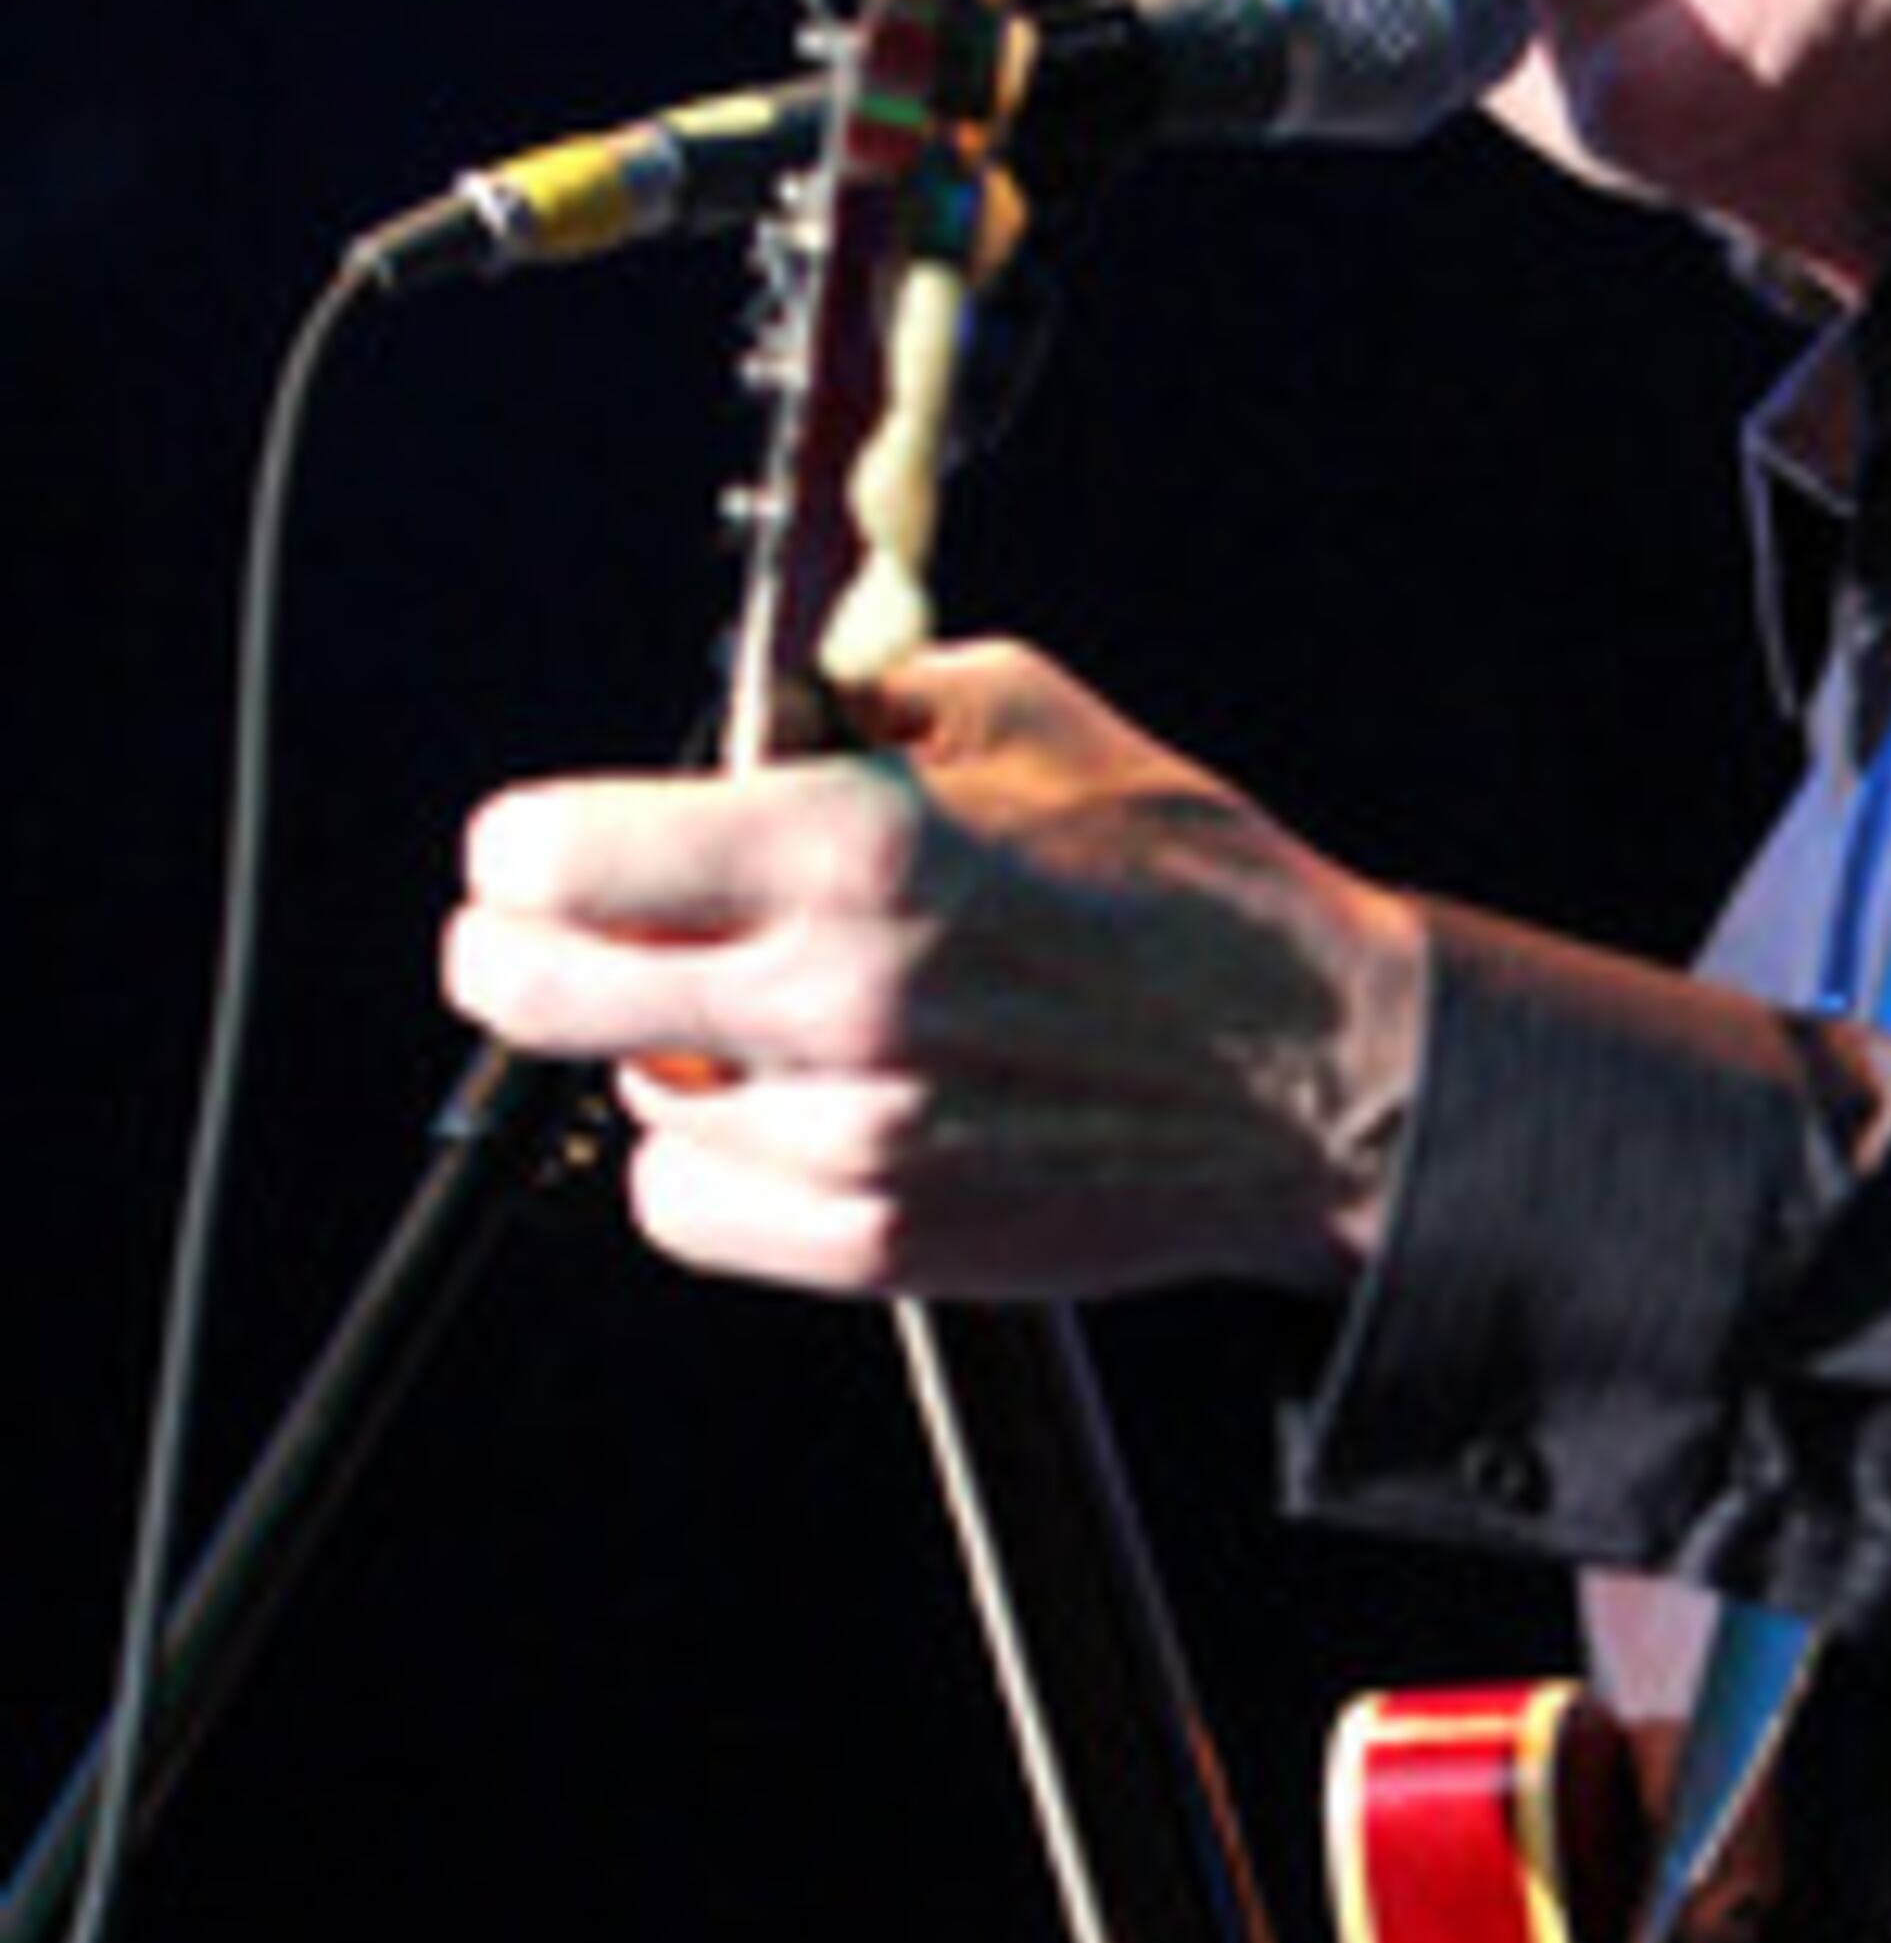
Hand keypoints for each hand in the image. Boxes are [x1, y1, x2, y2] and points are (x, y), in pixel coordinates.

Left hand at [442, 638, 1427, 1301]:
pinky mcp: (881, 1242)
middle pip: (531, 989)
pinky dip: (708, 1165)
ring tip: (759, 1028)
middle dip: (514, 952)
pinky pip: (686, 1209)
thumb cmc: (1189, 892)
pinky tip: (786, 1116)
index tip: (538, 851)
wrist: (1324, 1080)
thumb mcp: (1030, 717)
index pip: (552, 853)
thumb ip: (860, 700)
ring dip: (659, 1061)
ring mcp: (852, 1134)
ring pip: (623, 1102)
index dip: (522, 846)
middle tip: (540, 938)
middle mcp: (833, 993)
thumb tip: (745, 715)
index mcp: (853, 840)